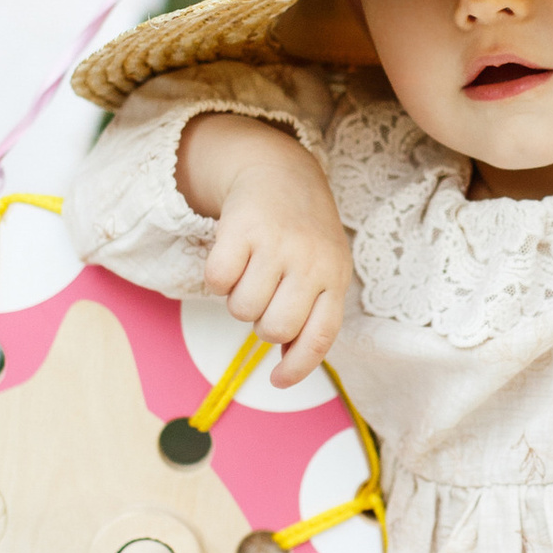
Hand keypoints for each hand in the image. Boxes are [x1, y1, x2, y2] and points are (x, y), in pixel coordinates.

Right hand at [177, 115, 352, 385]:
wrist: (280, 171)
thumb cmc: (303, 231)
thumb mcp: (323, 267)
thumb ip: (312, 312)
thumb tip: (287, 363)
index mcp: (335, 276)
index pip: (319, 336)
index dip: (297, 366)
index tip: (278, 382)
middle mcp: (310, 261)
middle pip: (274, 329)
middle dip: (261, 324)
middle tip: (264, 297)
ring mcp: (277, 244)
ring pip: (242, 310)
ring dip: (238, 299)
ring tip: (250, 273)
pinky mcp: (241, 228)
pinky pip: (217, 281)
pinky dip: (217, 278)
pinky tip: (232, 258)